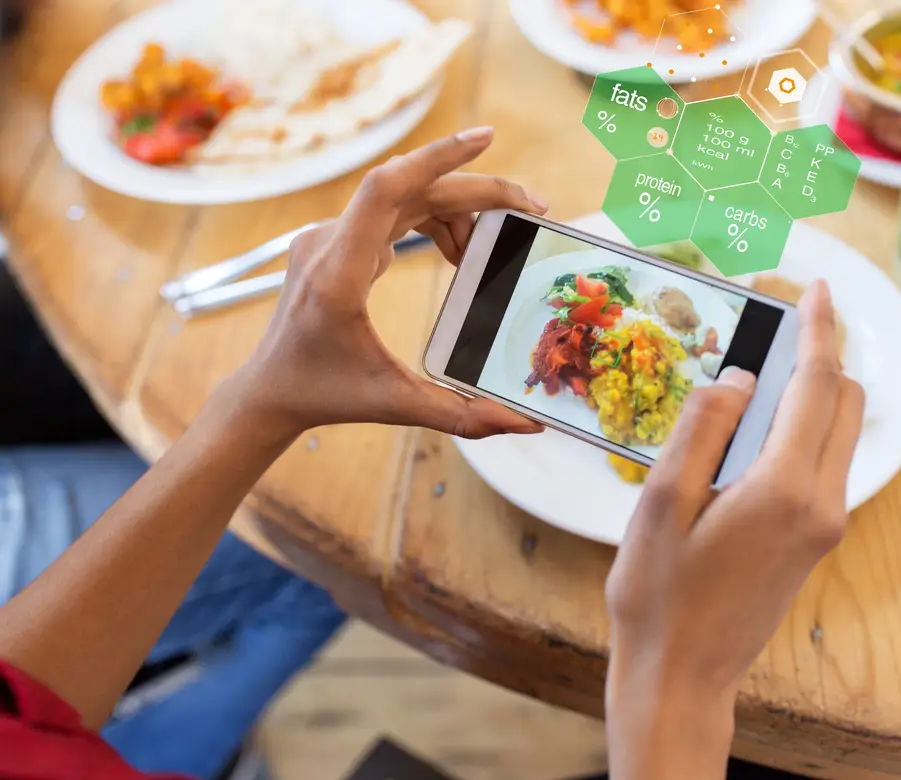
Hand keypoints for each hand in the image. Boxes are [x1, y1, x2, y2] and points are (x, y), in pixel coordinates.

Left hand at [226, 127, 549, 441]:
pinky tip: (458, 251)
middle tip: (534, 205)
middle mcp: (329, 243)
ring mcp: (327, 236)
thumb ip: (463, 416)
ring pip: (405, 196)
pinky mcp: (333, 240)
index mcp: (340, 274)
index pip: (388, 187)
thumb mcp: (397, 406)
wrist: (268, 390)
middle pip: (412, 188)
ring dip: (458, 210)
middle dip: (479, 192)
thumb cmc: (326, 396)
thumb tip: (527, 424)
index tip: (487, 137)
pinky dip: (434, 220)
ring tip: (495, 244)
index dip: (440, 156)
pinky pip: (392, 210)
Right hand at [603, 281, 864, 779]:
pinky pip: (824, 463)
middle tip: (770, 331)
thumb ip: (703, 427)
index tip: (817, 289)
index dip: (820, 329)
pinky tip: (748, 437)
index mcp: (786, 488)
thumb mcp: (661, 501)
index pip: (819, 385)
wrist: (681, 678)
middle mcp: (823, 504)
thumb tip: (739, 378)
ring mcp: (826, 526)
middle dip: (819, 356)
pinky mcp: (817, 541)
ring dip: (810, 394)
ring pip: (840, 432)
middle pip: (846, 402)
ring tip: (748, 385)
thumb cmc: (658, 596)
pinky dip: (802, 430)